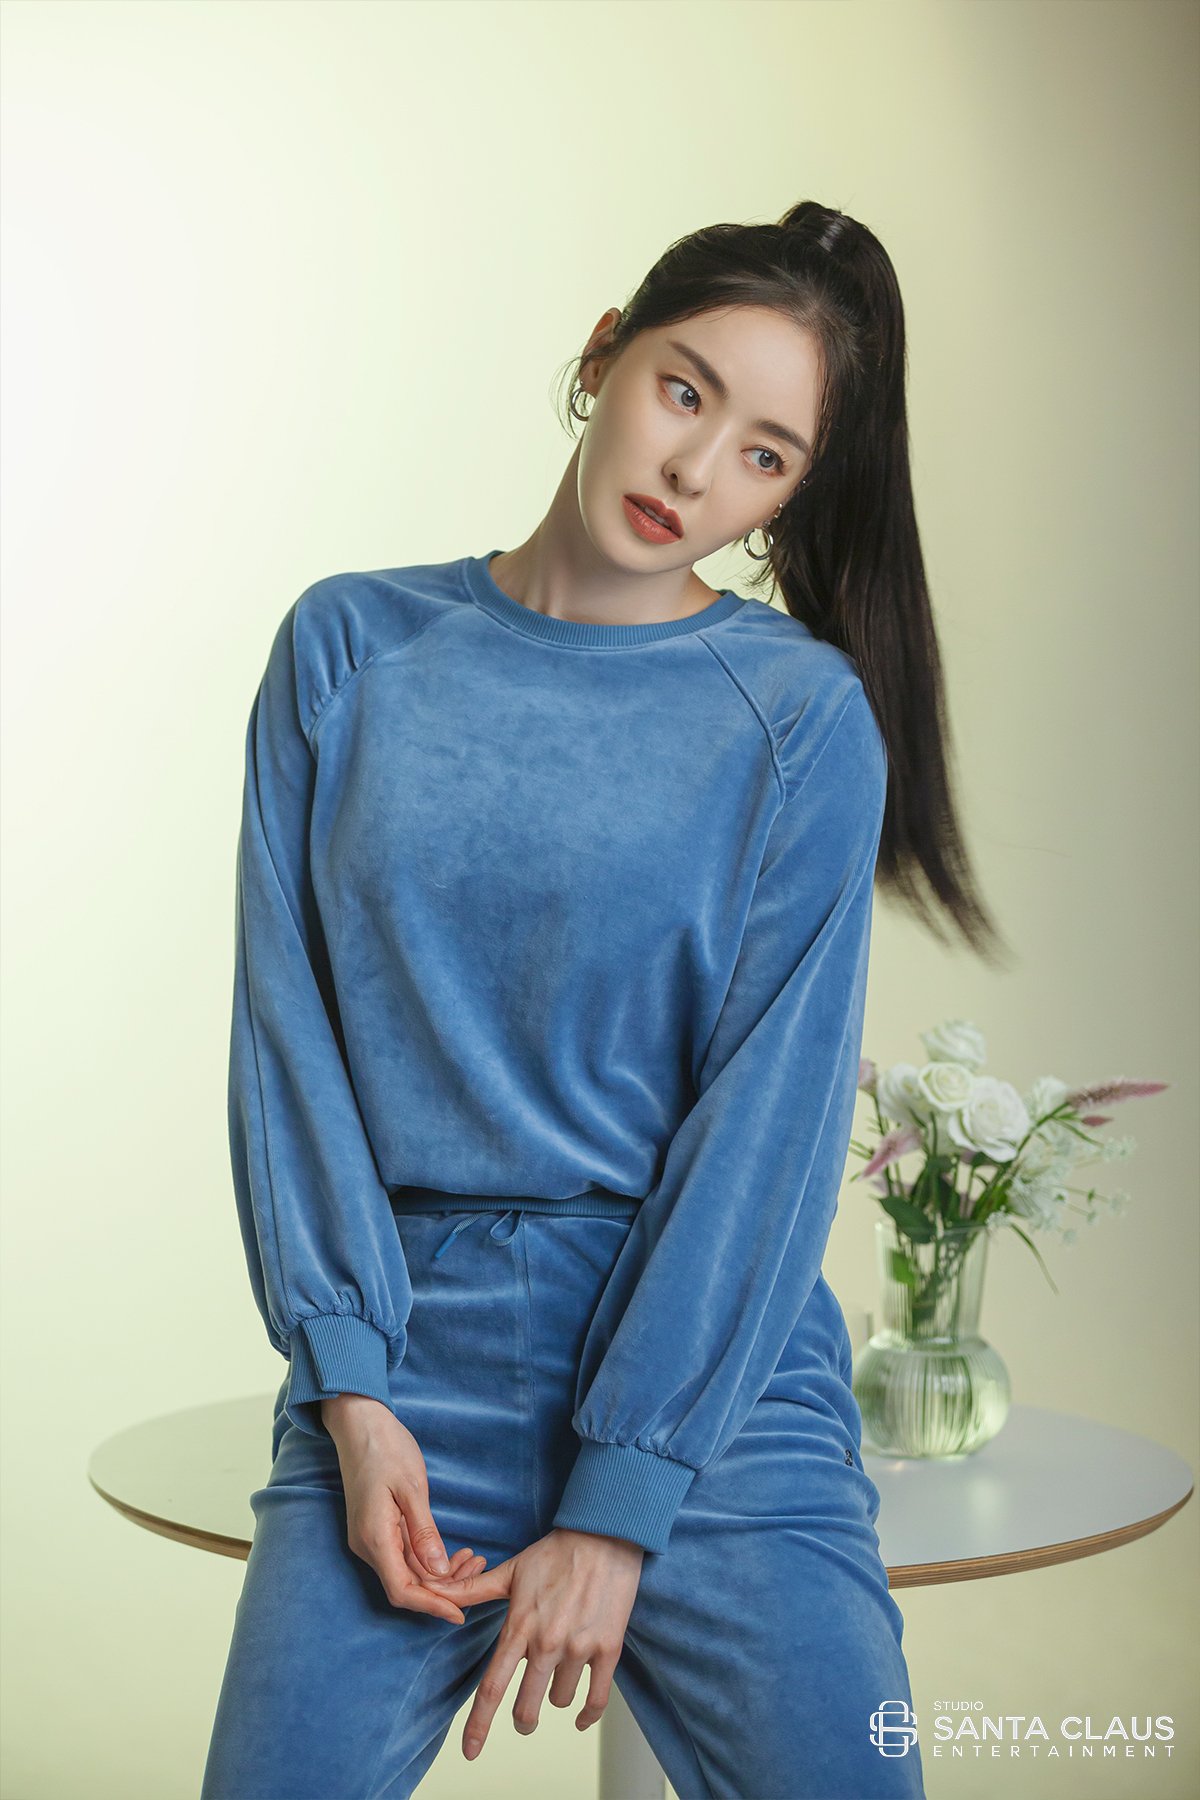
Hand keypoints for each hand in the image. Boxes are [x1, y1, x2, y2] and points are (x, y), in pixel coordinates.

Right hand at [321, 1395, 487, 1625]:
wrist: (359, 1424)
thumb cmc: (386, 1449)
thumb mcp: (411, 1488)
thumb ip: (424, 1532)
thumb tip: (440, 1572)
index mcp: (375, 1537)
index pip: (403, 1590)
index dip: (432, 1606)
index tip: (460, 1614)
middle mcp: (369, 1545)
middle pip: (407, 1585)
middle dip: (443, 1589)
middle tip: (479, 1572)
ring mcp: (371, 1538)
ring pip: (406, 1572)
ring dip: (439, 1573)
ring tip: (473, 1560)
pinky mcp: (377, 1528)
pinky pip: (403, 1555)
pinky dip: (428, 1559)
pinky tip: (453, 1552)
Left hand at [421, 1526, 644, 1759]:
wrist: (604, 1536)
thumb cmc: (555, 1553)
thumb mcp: (510, 1572)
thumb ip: (472, 1590)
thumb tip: (433, 1590)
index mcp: (520, 1626)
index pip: (493, 1685)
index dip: (479, 1724)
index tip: (470, 1751)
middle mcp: (547, 1643)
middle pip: (526, 1707)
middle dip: (522, 1720)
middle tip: (524, 1718)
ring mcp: (579, 1647)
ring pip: (559, 1701)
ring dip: (556, 1695)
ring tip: (559, 1670)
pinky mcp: (608, 1648)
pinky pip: (596, 1699)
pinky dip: (586, 1715)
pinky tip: (580, 1718)